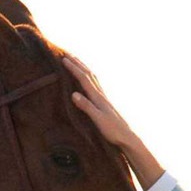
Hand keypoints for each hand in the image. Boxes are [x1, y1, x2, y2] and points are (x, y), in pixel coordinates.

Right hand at [64, 57, 164, 189]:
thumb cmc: (112, 130)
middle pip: (89, 74)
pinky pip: (95, 84)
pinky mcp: (104, 102)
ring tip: (76, 61)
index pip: (84, 79)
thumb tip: (73, 94)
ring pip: (92, 77)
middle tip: (67, 54)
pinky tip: (88, 79)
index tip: (64, 59)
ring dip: (84, 67)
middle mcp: (101, 94)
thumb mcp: (98, 120)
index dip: (74, 68)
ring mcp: (103, 98)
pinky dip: (89, 77)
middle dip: (78, 63)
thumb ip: (86, 106)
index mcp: (98, 97)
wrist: (127, 137)